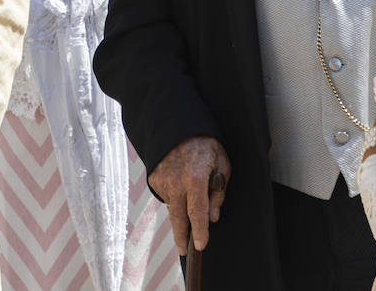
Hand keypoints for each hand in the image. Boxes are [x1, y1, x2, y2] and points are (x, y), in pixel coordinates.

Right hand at [147, 136, 229, 253]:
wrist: (176, 124)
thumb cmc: (204, 142)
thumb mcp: (221, 162)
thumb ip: (219, 191)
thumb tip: (213, 216)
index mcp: (195, 178)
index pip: (198, 213)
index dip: (200, 232)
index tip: (201, 246)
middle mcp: (176, 183)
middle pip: (179, 219)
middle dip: (182, 237)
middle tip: (185, 251)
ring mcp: (162, 181)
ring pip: (172, 208)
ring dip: (180, 215)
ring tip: (188, 216)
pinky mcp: (153, 179)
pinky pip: (166, 197)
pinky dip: (174, 199)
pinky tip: (180, 190)